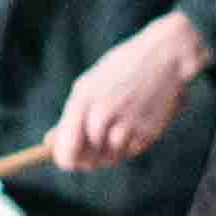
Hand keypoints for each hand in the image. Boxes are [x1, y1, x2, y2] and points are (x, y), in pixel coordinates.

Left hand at [56, 9, 209, 168]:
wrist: (165, 54)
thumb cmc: (124, 68)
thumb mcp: (92, 84)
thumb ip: (73, 115)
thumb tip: (51, 142)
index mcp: (82, 100)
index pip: (67, 150)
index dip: (66, 160)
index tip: (70, 161)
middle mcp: (101, 116)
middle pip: (86, 160)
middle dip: (88, 159)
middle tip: (96, 146)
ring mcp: (125, 125)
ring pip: (110, 158)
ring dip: (112, 149)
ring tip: (121, 123)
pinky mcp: (147, 132)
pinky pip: (131, 151)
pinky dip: (131, 144)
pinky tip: (137, 121)